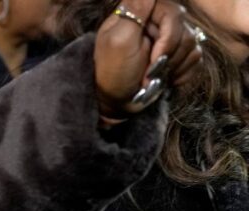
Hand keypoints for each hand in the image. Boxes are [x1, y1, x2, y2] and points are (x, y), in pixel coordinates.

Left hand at [94, 0, 202, 119]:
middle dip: (167, 55)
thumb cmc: (113, 72)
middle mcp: (157, 22)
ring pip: (192, 44)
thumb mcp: (119, 40)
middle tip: (149, 70)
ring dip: (172, 66)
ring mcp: (170, 39)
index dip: (168, 33)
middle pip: (183, 29)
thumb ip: (136, 9)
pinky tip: (164, 79)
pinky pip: (196, 59)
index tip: (155, 54)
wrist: (117, 102)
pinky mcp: (179, 56)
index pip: (170, 10)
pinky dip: (180, 73)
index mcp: (140, 13)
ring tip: (152, 76)